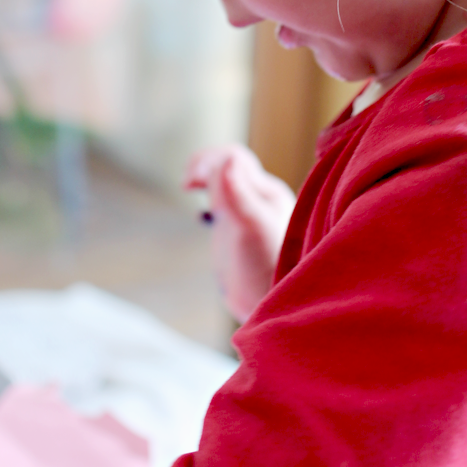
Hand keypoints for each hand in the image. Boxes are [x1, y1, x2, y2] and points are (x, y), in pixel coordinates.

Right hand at [183, 145, 296, 322]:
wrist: (278, 309)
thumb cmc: (270, 269)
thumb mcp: (253, 228)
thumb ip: (238, 195)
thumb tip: (226, 159)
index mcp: (266, 192)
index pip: (233, 157)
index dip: (207, 161)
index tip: (189, 182)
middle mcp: (259, 201)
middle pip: (228, 166)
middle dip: (204, 167)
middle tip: (188, 183)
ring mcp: (248, 218)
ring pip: (225, 185)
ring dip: (206, 181)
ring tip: (190, 187)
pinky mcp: (239, 237)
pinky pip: (223, 207)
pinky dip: (208, 201)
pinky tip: (203, 214)